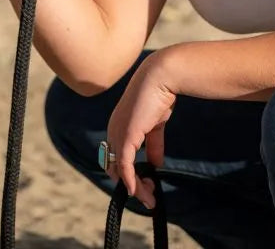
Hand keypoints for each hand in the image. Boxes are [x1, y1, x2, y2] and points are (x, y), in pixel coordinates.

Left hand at [105, 52, 175, 208]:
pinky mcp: (125, 137)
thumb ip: (153, 144)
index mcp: (118, 125)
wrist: (161, 77)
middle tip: (149, 195)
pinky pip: (125, 165)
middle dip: (131, 184)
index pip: (115, 156)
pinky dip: (131, 180)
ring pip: (119, 170)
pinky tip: (138, 190)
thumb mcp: (155, 124)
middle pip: (114, 167)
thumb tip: (156, 164)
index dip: (128, 173)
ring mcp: (117, 134)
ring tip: (149, 198)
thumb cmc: (159, 95)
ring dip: (135, 187)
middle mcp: (113, 131)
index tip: (146, 184)